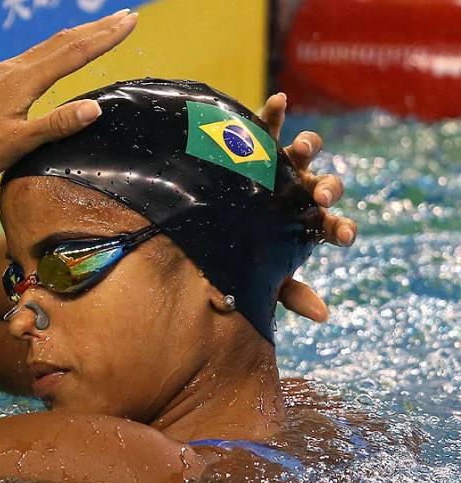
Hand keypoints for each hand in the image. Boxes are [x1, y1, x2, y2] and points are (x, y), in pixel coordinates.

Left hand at [0, 10, 138, 188]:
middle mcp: (13, 69)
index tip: (130, 23)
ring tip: (101, 28)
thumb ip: (56, 124)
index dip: (105, 38)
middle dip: (97, 29)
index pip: (73, 53)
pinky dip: (57, 48)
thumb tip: (95, 107)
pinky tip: (59, 54)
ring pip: (48, 47)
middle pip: (63, 42)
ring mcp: (2, 74)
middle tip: (126, 17)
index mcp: (22, 80)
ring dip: (78, 36)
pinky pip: (34, 56)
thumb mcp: (18, 143)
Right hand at [259, 93, 358, 321]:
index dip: (340, 228)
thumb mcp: (262, 273)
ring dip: (307, 148)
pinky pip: (269, 123)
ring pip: (303, 151)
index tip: (345, 237)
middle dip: (327, 189)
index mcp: (304, 220)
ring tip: (302, 150)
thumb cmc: (237, 246)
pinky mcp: (257, 140)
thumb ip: (290, 292)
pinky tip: (280, 101)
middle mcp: (298, 188)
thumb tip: (324, 316)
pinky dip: (275, 111)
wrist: (201, 217)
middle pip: (323, 185)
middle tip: (320, 197)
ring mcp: (281, 162)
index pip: (330, 224)